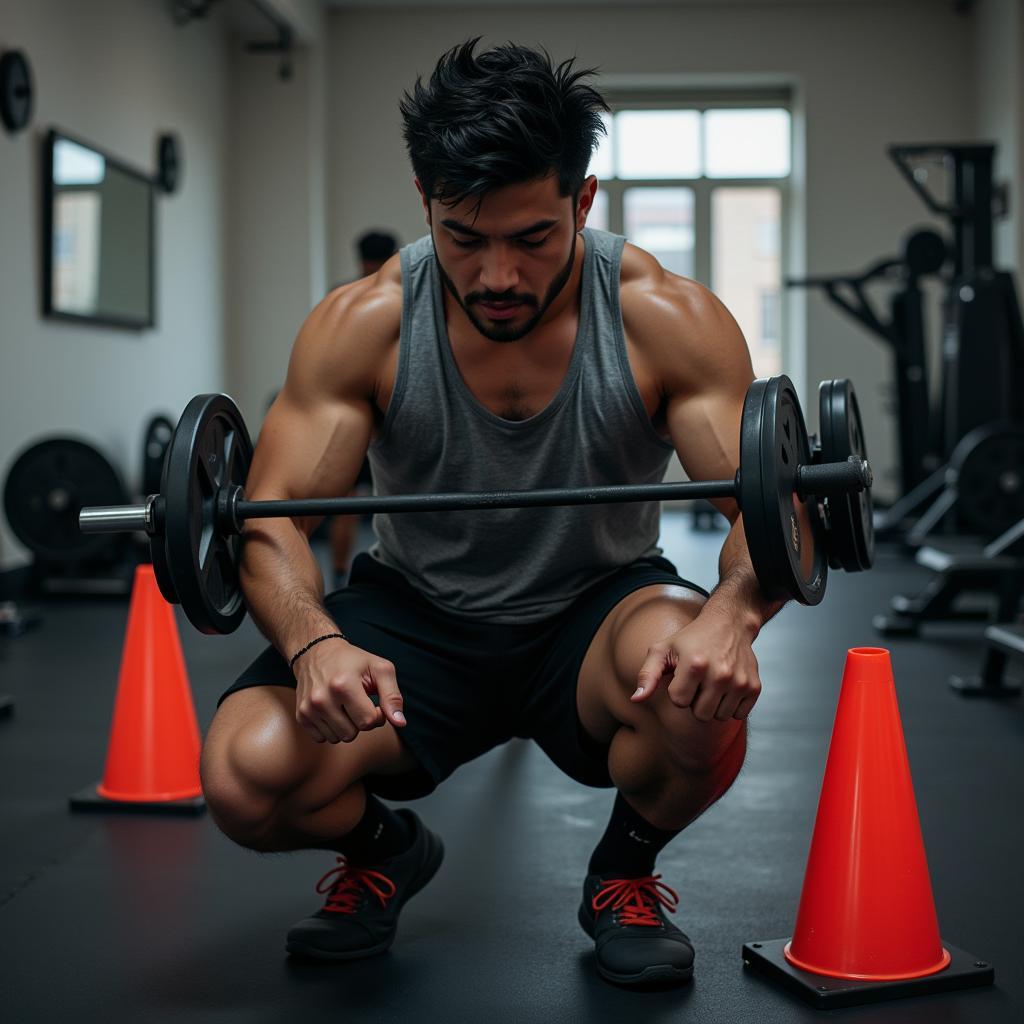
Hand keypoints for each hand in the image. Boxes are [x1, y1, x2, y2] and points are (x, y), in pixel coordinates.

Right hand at [293, 638, 405, 742]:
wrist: (317, 652)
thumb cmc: (353, 661)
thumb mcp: (380, 669)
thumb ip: (393, 696)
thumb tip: (400, 723)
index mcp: (343, 685)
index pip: (368, 722)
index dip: (377, 715)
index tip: (375, 702)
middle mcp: (321, 698)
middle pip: (352, 734)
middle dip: (361, 722)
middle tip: (359, 703)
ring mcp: (308, 708)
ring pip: (337, 739)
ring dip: (346, 726)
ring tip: (345, 705)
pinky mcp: (300, 715)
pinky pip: (322, 739)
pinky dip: (331, 729)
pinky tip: (333, 711)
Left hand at [632, 610, 760, 722]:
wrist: (729, 624)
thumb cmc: (690, 639)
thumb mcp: (663, 650)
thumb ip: (648, 675)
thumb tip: (636, 700)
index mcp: (695, 664)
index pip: (679, 702)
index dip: (678, 690)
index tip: (682, 675)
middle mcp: (720, 674)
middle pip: (700, 714)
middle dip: (695, 700)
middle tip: (698, 680)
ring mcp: (739, 681)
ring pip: (719, 716)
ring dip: (713, 704)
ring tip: (712, 682)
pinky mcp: (754, 687)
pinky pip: (737, 715)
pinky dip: (731, 705)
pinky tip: (727, 687)